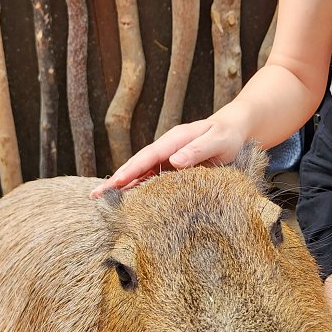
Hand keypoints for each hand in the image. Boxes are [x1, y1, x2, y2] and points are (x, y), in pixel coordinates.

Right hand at [91, 116, 246, 196]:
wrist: (237, 129)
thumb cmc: (228, 135)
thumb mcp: (218, 140)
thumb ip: (197, 150)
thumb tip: (174, 161)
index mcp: (175, 140)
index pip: (147, 157)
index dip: (130, 171)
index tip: (114, 184)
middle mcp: (167, 149)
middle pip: (137, 165)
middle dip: (116, 180)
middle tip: (95, 197)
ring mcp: (168, 158)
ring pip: (142, 174)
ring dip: (123, 187)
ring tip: (103, 202)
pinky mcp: (173, 169)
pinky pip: (153, 180)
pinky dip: (139, 189)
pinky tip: (129, 201)